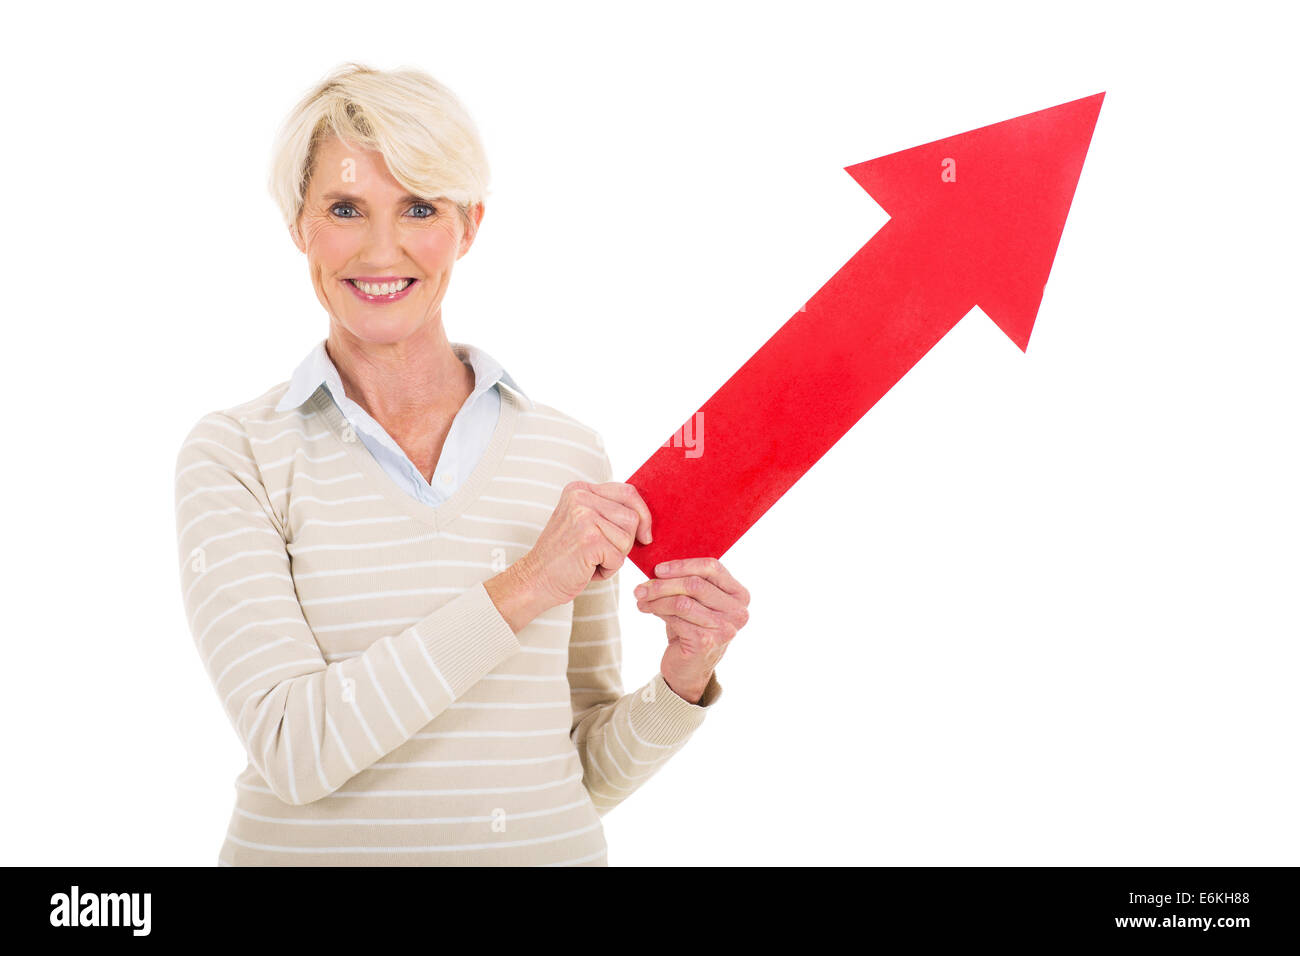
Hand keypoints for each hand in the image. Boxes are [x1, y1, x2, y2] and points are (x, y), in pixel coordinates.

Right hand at [522, 480, 652, 608]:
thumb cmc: (565, 556)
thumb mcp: (583, 522)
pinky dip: (608, 570)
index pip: (628, 492)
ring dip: (616, 556)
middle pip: (632, 517)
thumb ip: (608, 511)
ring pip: (627, 538)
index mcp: (580, 489)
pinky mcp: (588, 540)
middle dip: (626, 541)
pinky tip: (587, 569)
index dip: (643, 515)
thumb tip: (647, 517)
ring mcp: (584, 517)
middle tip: (603, 553)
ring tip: (592, 559)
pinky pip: (618, 558)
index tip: (644, 535)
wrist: (535, 580)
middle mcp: (581, 498)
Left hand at [634, 557, 749, 702]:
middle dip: (663, 583)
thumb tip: (658, 565)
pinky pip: (675, 617)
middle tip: (641, 587)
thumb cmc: (692, 628)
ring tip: (640, 598)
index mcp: (739, 595)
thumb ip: (689, 581)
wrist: (689, 668)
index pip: (712, 568)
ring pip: (682, 601)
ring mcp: (724, 628)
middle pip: (695, 584)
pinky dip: (656, 611)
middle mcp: (738, 612)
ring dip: (656, 597)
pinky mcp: (706, 642)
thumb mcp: (696, 602)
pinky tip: (646, 609)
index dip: (683, 565)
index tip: (658, 568)